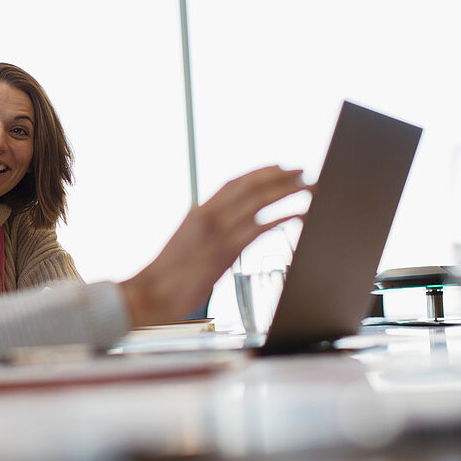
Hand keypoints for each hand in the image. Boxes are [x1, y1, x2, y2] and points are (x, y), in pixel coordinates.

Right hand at [119, 166, 306, 326]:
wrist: (150, 292)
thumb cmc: (165, 277)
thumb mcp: (184, 245)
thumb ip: (205, 235)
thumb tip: (224, 236)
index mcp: (198, 213)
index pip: (233, 183)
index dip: (260, 173)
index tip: (280, 168)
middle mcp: (208, 216)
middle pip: (250, 186)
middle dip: (280, 176)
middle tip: (303, 172)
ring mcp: (217, 232)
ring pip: (259, 201)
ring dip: (288, 191)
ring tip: (310, 187)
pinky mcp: (225, 250)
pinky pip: (260, 227)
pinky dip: (282, 218)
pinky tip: (298, 215)